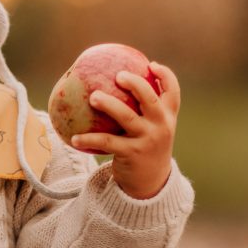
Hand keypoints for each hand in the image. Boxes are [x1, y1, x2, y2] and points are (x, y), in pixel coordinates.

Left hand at [70, 61, 180, 198]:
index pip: (173, 92)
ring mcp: (147, 140)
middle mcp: (161, 126)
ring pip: (126, 116)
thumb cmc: (146, 148)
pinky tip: (74, 137)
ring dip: (108, 104)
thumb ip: (144, 111)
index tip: (152, 64)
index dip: (165, 76)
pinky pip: (106, 142)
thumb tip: (117, 83)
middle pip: (150, 98)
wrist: (150, 183)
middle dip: (135, 83)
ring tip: (93, 97)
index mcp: (169, 117)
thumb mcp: (153, 130)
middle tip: (118, 75)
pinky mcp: (132, 153)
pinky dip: (89, 139)